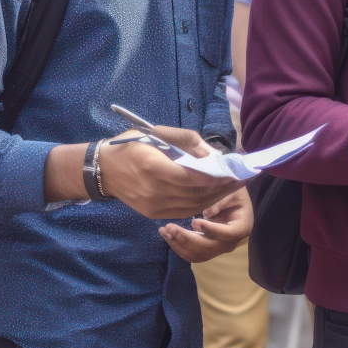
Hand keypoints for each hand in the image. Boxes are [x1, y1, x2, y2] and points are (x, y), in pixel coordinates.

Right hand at [98, 125, 241, 219]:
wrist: (103, 170)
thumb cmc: (132, 145)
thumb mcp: (157, 133)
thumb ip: (188, 142)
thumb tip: (214, 156)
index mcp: (154, 168)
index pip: (193, 178)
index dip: (216, 177)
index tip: (236, 171)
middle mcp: (154, 191)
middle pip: (196, 194)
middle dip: (223, 187)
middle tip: (244, 179)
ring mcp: (153, 206)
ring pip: (193, 206)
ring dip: (217, 197)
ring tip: (235, 187)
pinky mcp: (154, 214)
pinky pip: (184, 211)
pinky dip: (202, 204)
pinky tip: (215, 195)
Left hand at [160, 187, 253, 262]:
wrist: (237, 203)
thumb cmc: (236, 195)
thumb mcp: (233, 192)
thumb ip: (221, 201)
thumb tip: (206, 214)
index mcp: (242, 227)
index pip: (225, 234)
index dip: (210, 230)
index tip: (194, 222)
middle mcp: (231, 243)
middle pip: (207, 247)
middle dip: (186, 238)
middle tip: (170, 227)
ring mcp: (219, 248)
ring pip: (197, 254)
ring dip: (179, 245)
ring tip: (165, 231)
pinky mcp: (209, 250)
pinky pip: (193, 254)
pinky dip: (179, 247)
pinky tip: (169, 236)